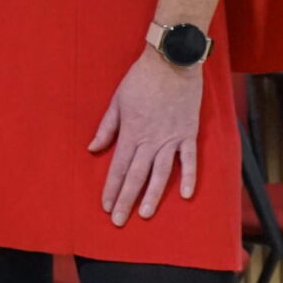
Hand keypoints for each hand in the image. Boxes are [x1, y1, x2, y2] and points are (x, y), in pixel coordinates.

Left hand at [89, 48, 203, 225]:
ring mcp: (171, 138)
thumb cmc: (140, 79)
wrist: (171, 61)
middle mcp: (150, 140)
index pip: (118, 168)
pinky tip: (185, 195)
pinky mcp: (188, 133)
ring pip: (161, 173)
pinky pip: (189, 159)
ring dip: (152, 195)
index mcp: (131, 132)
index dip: (112, 189)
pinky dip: (188, 177)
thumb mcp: (116, 101)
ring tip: (145, 214)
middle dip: (127, 200)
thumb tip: (92, 149)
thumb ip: (106, 128)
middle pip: (136, 176)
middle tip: (119, 221)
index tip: (107, 206)